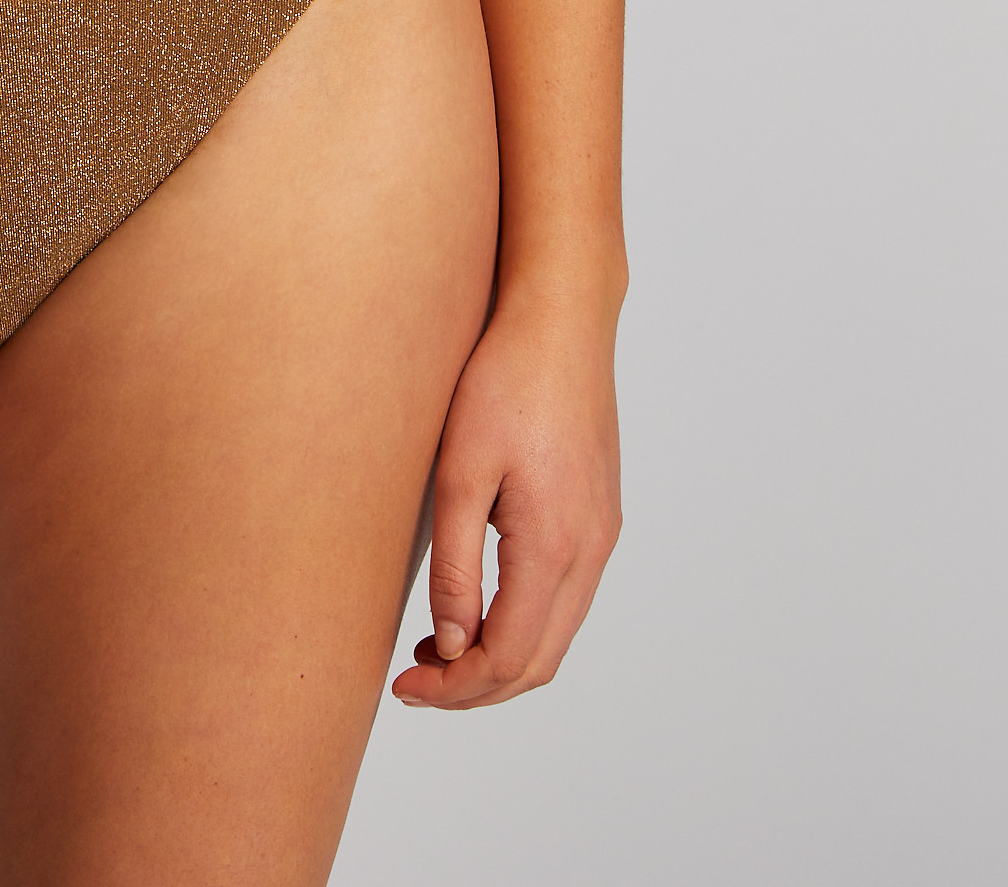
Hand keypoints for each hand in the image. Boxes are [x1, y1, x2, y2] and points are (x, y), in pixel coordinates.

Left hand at [393, 286, 621, 708]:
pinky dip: (525, 621)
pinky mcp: (599, 514)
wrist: (562, 319)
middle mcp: (591, 551)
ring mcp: (602, 533)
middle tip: (415, 680)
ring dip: (502, 656)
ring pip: (556, 633)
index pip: (510, 658)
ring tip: (438, 648)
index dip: (456, 688)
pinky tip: (481, 602)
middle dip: (477, 686)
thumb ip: (455, 565)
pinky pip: (567, 596)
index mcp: (555, 545)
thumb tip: (450, 642)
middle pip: (539, 661)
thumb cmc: (505, 379)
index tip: (405, 688)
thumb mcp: (460, 471)